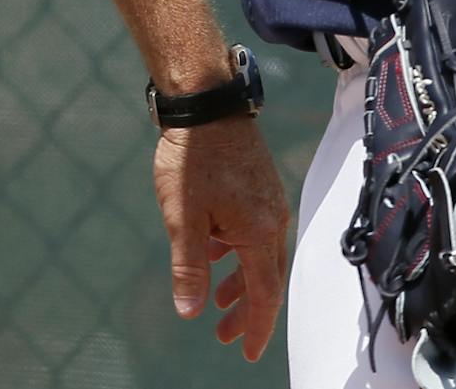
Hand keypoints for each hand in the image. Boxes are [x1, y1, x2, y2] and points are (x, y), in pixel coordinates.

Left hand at [154, 114, 289, 360]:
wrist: (205, 100)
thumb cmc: (193, 157)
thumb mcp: (183, 217)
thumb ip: (189, 267)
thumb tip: (190, 310)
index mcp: (260, 231)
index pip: (265, 294)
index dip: (258, 327)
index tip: (248, 353)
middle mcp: (272, 218)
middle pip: (266, 277)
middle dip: (248, 309)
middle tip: (225, 335)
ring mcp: (268, 200)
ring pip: (260, 253)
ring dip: (240, 280)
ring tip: (217, 301)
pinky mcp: (258, 185)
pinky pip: (254, 231)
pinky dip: (237, 251)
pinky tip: (214, 251)